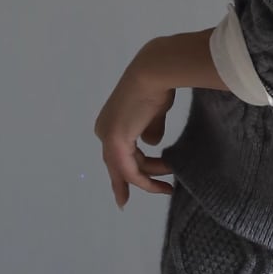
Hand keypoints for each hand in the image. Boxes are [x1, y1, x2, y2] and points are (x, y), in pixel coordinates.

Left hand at [93, 50, 176, 208]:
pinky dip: (146, 178)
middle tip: (130, 201)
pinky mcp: (116, 142)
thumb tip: (152, 144)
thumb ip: (151, 128)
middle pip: (118, 164)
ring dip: (148, 180)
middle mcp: (104, 130)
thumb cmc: (158, 86)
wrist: (154, 72)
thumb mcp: (155, 112)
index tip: (141, 182)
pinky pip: (130, 169)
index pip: (120, 152)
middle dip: (129, 184)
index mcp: (112, 121)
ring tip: (168, 186)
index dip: (130, 169)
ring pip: (125, 169)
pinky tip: (161, 183)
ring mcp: (108, 137)